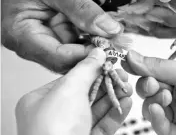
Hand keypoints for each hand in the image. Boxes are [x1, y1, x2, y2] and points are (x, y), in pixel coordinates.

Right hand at [1, 0, 122, 72]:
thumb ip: (82, 10)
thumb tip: (109, 29)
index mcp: (22, 35)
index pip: (59, 58)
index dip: (85, 56)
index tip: (108, 48)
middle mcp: (31, 43)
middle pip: (67, 59)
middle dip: (91, 50)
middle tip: (112, 40)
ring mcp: (42, 39)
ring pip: (73, 51)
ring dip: (92, 42)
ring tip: (107, 32)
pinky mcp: (52, 33)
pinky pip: (73, 40)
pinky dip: (87, 34)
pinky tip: (97, 28)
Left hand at [15, 48, 131, 134]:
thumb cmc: (54, 130)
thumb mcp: (69, 90)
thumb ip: (86, 69)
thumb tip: (97, 52)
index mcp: (42, 101)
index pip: (71, 79)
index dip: (91, 70)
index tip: (108, 62)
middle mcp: (55, 116)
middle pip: (86, 94)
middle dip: (107, 83)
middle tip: (122, 75)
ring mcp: (71, 130)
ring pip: (97, 110)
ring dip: (114, 97)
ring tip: (129, 87)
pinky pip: (103, 124)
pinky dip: (115, 113)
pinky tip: (126, 103)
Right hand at [122, 50, 175, 134]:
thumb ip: (158, 67)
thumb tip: (131, 55)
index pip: (153, 72)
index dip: (141, 69)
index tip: (127, 64)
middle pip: (148, 90)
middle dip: (146, 86)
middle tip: (152, 85)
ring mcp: (175, 114)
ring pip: (149, 107)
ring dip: (152, 102)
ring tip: (164, 99)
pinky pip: (158, 125)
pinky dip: (155, 117)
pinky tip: (158, 111)